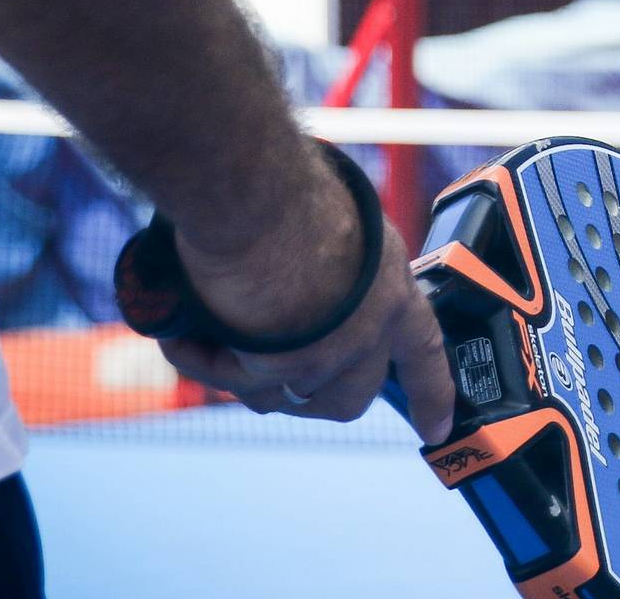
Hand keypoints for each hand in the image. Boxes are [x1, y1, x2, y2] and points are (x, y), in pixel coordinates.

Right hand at [155, 166, 455, 444]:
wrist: (258, 193)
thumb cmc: (292, 190)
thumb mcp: (340, 226)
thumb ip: (336, 268)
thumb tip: (309, 285)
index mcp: (392, 288)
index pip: (424, 351)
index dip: (431, 393)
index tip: (437, 428)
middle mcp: (370, 330)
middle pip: (348, 397)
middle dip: (307, 392)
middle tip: (262, 364)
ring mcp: (328, 355)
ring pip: (282, 395)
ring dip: (241, 371)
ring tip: (207, 326)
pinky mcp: (280, 368)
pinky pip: (233, 380)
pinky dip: (201, 358)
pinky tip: (182, 332)